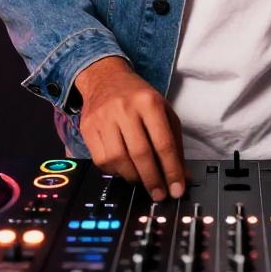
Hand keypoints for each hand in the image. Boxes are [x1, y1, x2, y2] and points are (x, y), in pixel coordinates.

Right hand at [75, 56, 186, 201]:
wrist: (106, 77)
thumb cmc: (138, 97)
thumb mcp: (163, 111)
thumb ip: (174, 142)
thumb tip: (183, 176)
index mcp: (149, 102)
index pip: (163, 142)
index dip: (172, 170)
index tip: (177, 189)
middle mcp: (125, 108)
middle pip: (140, 153)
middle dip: (153, 179)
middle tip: (160, 194)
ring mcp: (104, 118)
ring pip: (118, 159)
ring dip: (133, 177)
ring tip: (142, 180)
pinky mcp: (88, 127)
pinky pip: (101, 160)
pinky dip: (115, 171)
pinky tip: (124, 169)